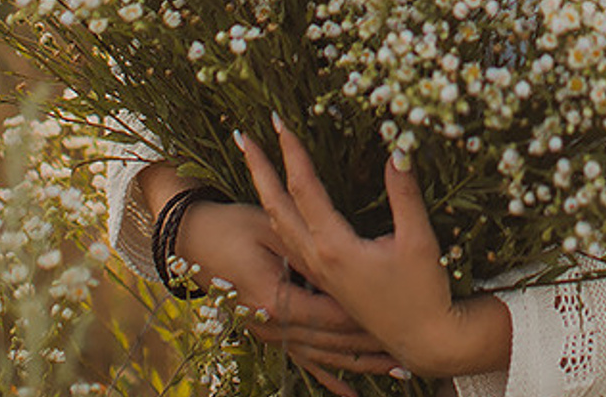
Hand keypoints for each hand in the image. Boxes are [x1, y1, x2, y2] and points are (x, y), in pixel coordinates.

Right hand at [177, 200, 400, 394]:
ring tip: (397, 372)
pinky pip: (305, 361)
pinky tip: (351, 393)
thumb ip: (302, 249)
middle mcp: (273, 326)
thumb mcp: (269, 229)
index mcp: (275, 301)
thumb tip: (338, 254)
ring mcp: (270, 333)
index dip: (367, 318)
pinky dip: (331, 376)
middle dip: (372, 348)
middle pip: (333, 342)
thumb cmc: (232, 226)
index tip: (402, 320)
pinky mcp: (269, 332)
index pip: (331, 315)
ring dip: (360, 363)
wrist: (194, 237)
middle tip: (410, 354)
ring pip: (324, 356)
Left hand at [236, 117, 510, 378]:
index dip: (291, 151)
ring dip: (264, 191)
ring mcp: (318, 271)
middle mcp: (317, 258)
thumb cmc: (423, 292)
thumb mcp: (418, 239)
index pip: (304, 187)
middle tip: (244, 138)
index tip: (278, 121)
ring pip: (280, 226)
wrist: (422, 340)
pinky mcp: (326, 280)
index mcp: (333, 247)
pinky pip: (290, 242)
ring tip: (256, 165)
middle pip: (277, 206)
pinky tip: (282, 208)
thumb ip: (405, 194)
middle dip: (260, 169)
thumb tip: (396, 149)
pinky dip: (279, 216)